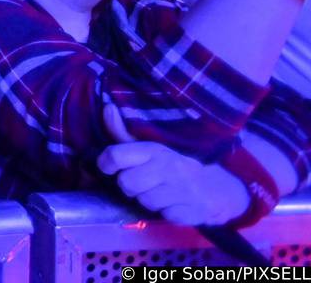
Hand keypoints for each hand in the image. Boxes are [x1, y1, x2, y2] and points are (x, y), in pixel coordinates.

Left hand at [99, 103, 250, 224]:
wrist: (217, 187)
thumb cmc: (175, 166)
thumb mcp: (151, 147)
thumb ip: (124, 133)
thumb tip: (107, 108)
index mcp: (156, 149)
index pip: (116, 155)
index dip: (106, 163)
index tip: (109, 166)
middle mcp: (169, 167)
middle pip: (126, 183)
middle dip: (129, 185)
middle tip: (141, 182)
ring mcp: (183, 190)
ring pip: (144, 201)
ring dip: (147, 200)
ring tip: (158, 192)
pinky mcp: (192, 211)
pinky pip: (165, 216)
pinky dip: (166, 213)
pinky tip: (173, 204)